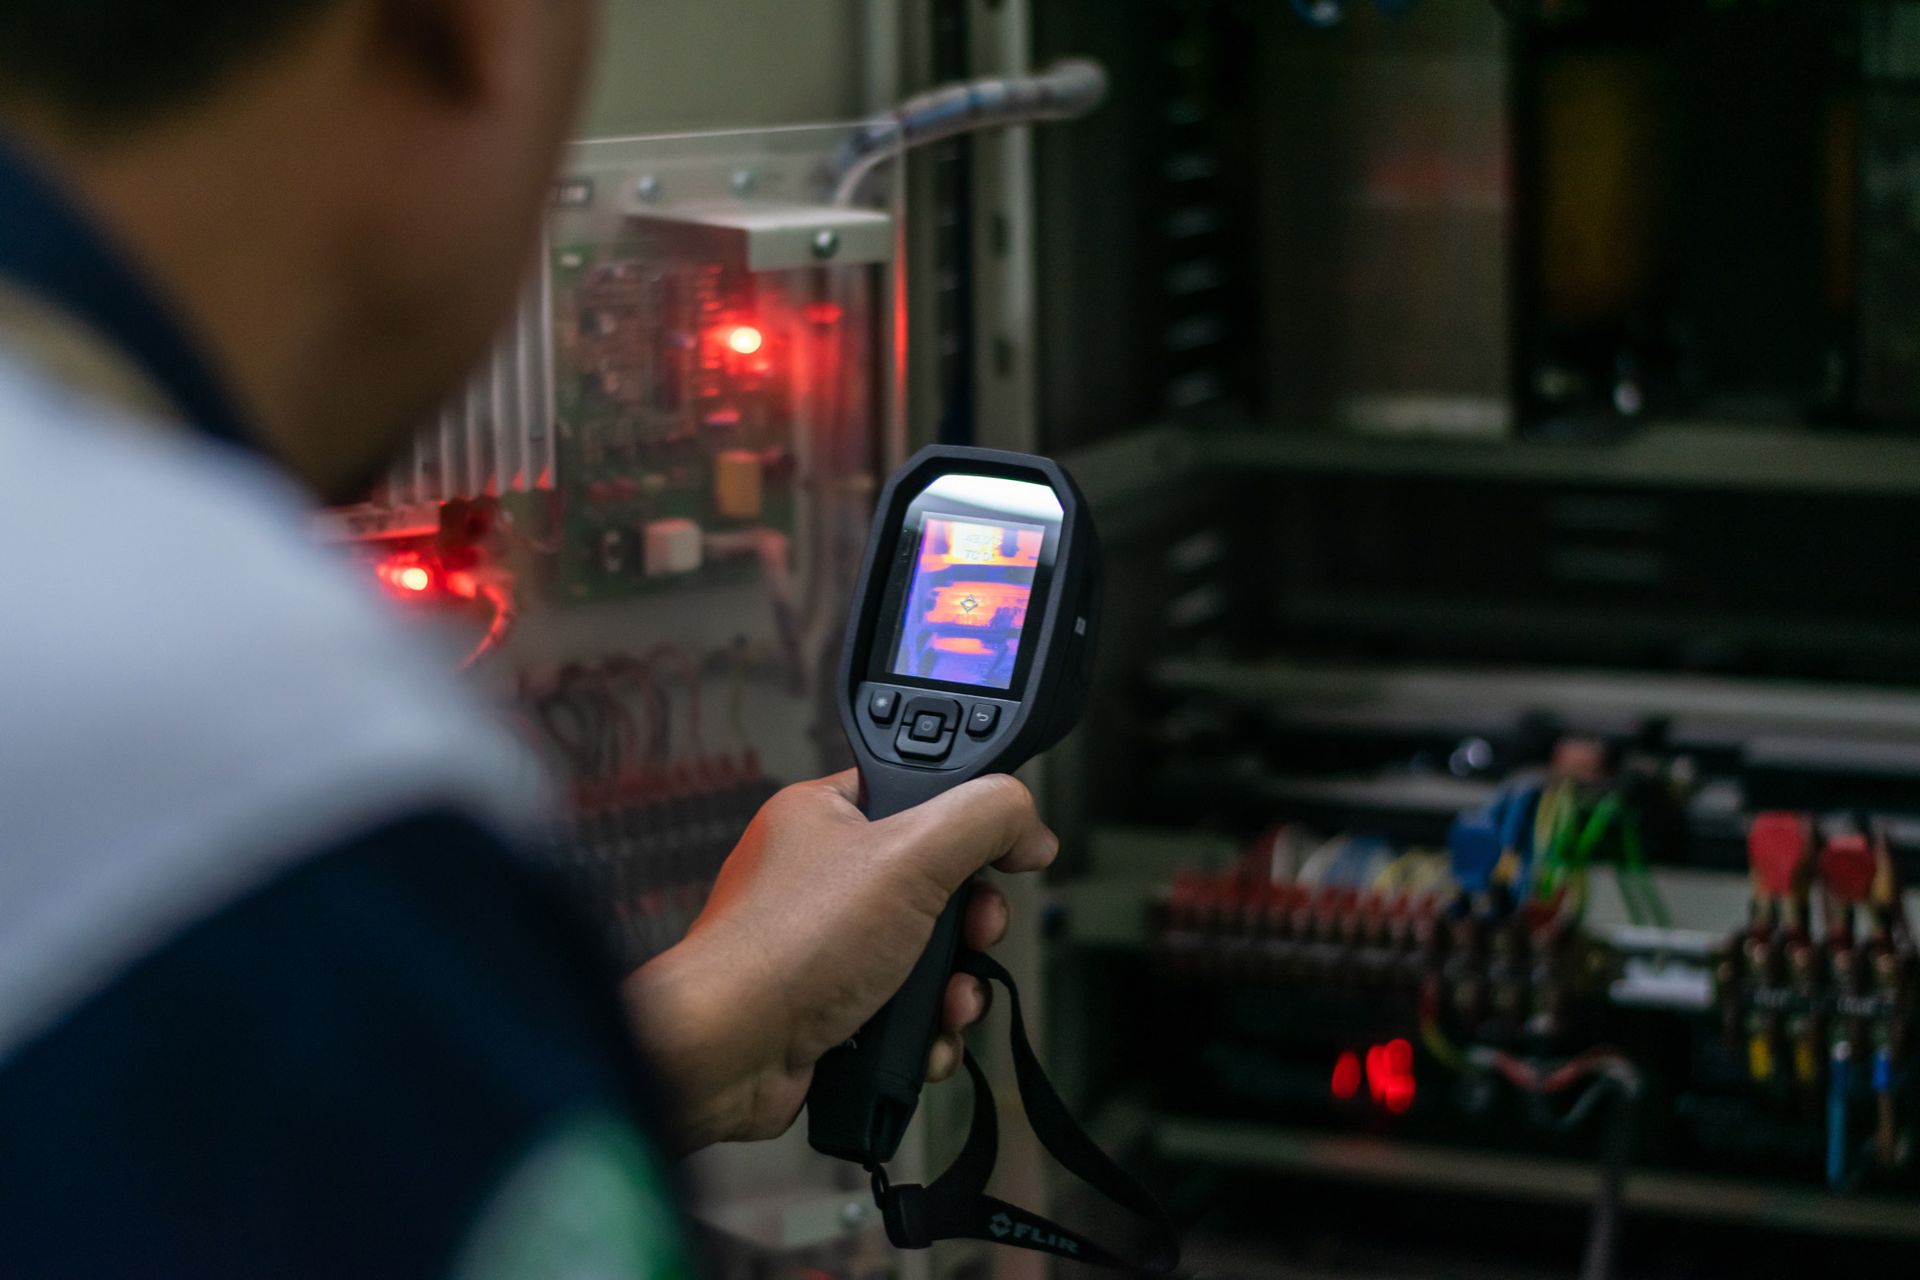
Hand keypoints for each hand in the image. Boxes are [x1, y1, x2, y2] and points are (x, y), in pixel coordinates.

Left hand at [624, 770, 1055, 1148]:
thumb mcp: (910, 856)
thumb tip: (1029, 824)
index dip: (972, 825)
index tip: (1009, 853)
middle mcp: (822, 875)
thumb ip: (984, 818)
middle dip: (971, 922)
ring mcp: (825, 944)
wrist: (728, 1055)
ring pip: (928, 952)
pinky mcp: (831, 1005)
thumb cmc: (787, 948)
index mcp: (826, 814)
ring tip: (950, 1001)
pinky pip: (904, 1007)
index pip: (921, 793)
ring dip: (956, 983)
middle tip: (975, 933)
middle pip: (938, 882)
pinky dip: (926, 1026)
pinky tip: (927, 1036)